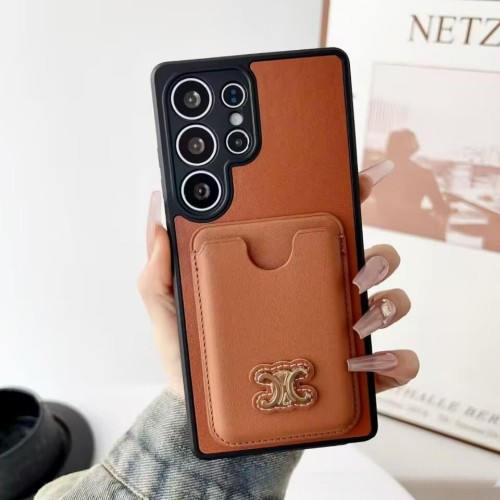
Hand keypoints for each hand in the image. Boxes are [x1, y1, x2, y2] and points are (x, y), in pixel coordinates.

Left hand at [138, 160, 418, 396]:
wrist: (202, 419)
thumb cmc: (192, 363)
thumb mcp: (170, 315)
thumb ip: (161, 274)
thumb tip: (161, 228)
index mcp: (282, 275)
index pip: (320, 230)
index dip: (346, 200)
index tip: (361, 182)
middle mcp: (316, 297)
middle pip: (368, 261)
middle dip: (379, 257)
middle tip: (357, 269)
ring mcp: (335, 335)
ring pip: (387, 304)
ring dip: (388, 305)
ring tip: (359, 320)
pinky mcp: (348, 376)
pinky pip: (389, 365)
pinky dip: (396, 362)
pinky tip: (373, 366)